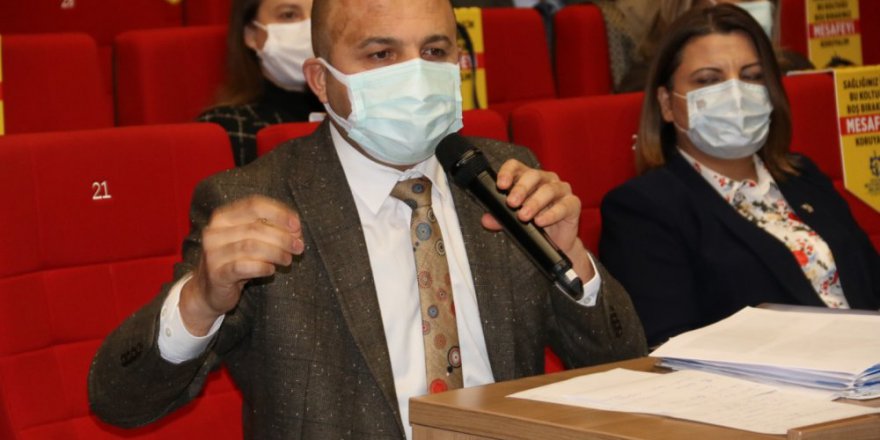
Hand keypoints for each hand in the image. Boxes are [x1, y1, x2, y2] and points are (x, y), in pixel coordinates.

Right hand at [180, 196, 303, 334]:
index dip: (279, 213)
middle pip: (255, 227)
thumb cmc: (236, 261)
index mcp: (223, 216)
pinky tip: (271, 270)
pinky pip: (243, 267)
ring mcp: (212, 253)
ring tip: (288, 259)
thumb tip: (296, 230)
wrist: (209, 291)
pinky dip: (262, 266)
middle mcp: (214, 231)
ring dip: (276, 252)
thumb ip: (270, 230)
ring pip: (251, 246)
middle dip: (282, 236)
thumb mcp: (251, 240)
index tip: (297, 225)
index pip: (254, 205)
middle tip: (299, 246)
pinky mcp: (216, 273)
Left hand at [482, 160, 593, 281]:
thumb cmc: (535, 225)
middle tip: (511, 203)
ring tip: (524, 216)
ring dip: (534, 203)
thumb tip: (486, 219)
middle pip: (533, 175)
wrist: (556, 243)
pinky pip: (564, 206)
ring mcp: (561, 190)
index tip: (501, 185)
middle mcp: (546, 180)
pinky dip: (551, 214)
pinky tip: (541, 221)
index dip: (508, 172)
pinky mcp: (573, 204)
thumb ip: (501, 218)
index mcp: (529, 179)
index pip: (516, 166)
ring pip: (548, 189)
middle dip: (521, 189)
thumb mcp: (514, 221)